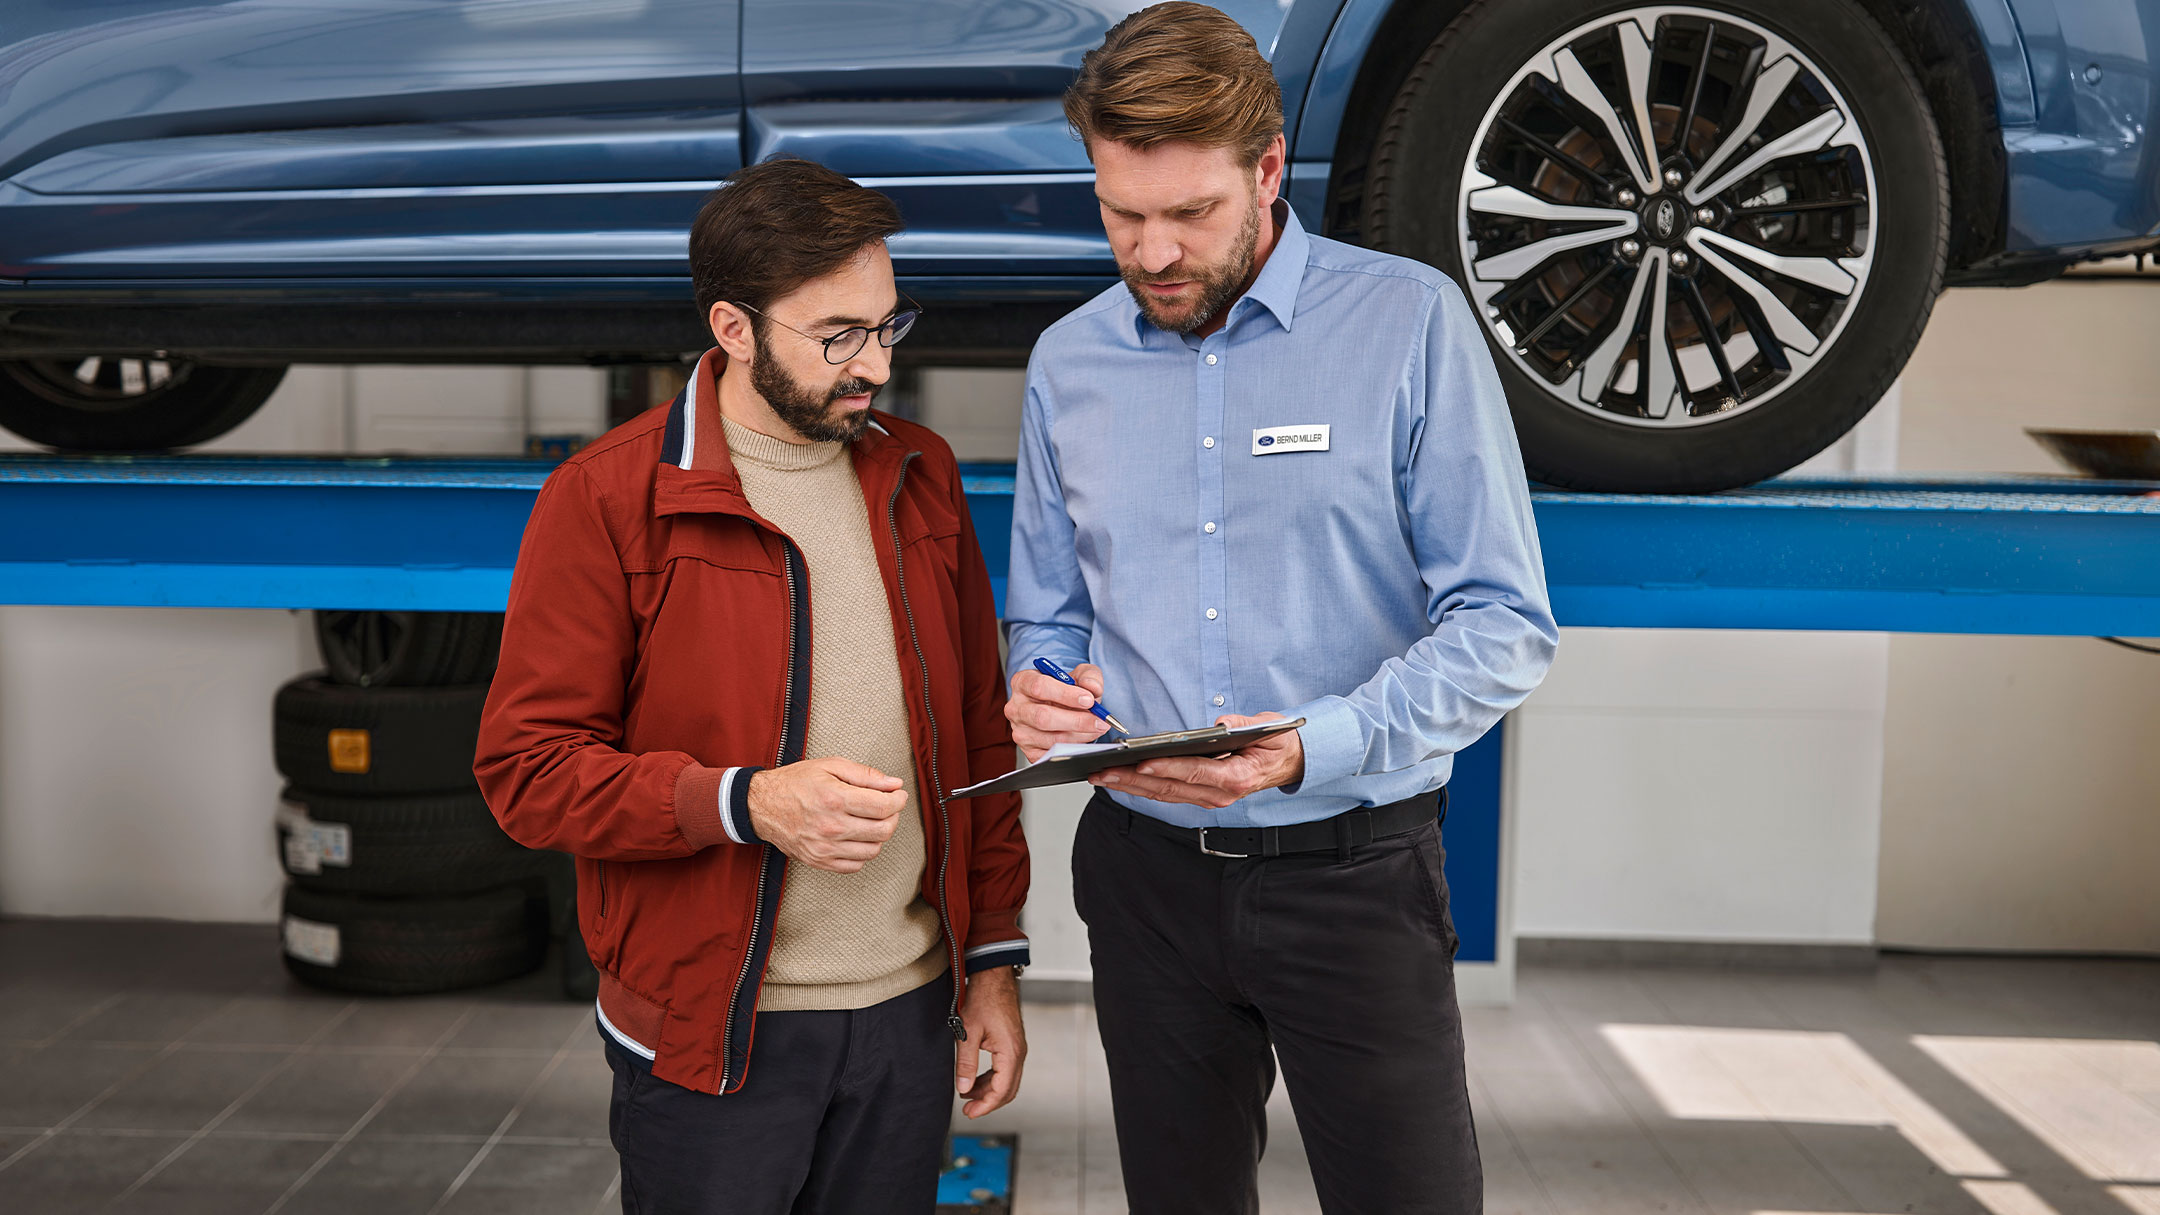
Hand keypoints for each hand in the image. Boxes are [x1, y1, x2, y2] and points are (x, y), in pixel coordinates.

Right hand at [745, 758, 906, 873]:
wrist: (762, 805)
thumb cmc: (795, 782)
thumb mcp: (830, 766)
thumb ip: (865, 775)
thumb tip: (894, 784)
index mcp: (835, 799)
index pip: (883, 807)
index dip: (898, 800)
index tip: (898, 795)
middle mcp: (831, 826)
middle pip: (883, 831)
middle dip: (893, 817)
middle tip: (888, 807)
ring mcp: (824, 848)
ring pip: (872, 850)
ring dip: (879, 835)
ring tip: (870, 821)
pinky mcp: (819, 861)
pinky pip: (855, 865)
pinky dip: (862, 852)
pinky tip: (856, 836)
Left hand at [956, 966, 1025, 1118]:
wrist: (993, 976)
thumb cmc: (983, 998)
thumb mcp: (968, 1032)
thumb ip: (966, 1063)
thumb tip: (963, 1088)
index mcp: (1010, 1052)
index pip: (1001, 1091)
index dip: (986, 1106)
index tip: (970, 1113)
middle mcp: (1018, 1052)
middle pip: (1008, 1090)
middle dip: (988, 1102)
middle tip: (968, 1109)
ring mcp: (1017, 1048)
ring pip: (1007, 1080)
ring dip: (989, 1091)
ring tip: (967, 1094)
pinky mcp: (1012, 1043)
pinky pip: (1005, 1069)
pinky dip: (991, 1078)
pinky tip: (975, 1079)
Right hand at [1005, 662, 1109, 761]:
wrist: (1060, 706)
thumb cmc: (1065, 690)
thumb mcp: (1079, 675)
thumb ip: (1089, 676)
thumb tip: (1092, 688)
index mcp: (1022, 682)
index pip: (1039, 687)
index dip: (1066, 694)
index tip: (1088, 699)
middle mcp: (1016, 707)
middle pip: (1043, 717)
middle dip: (1077, 720)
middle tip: (1099, 720)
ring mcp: (1020, 731)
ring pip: (1050, 739)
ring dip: (1079, 736)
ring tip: (1096, 728)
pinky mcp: (1028, 750)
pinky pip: (1052, 754)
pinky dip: (1073, 748)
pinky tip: (1085, 739)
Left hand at [1090, 712, 1303, 808]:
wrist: (1290, 763)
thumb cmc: (1277, 743)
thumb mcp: (1268, 728)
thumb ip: (1244, 724)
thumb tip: (1221, 724)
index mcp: (1235, 777)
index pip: (1193, 772)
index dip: (1165, 768)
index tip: (1139, 762)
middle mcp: (1219, 793)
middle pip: (1168, 788)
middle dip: (1132, 780)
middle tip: (1102, 771)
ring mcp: (1208, 798)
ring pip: (1162, 794)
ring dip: (1129, 786)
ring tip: (1100, 775)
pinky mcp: (1200, 796)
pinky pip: (1166, 793)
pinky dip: (1141, 786)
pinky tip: (1120, 778)